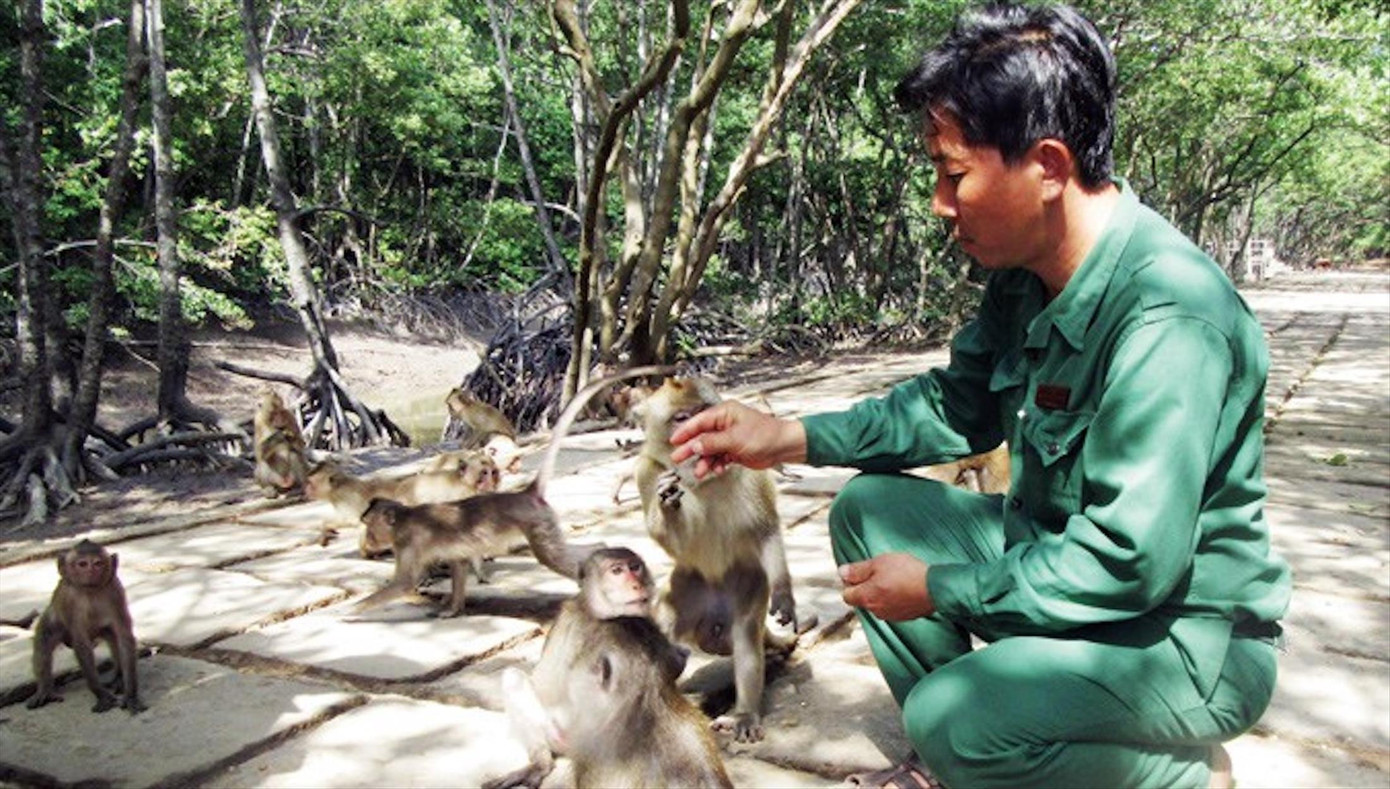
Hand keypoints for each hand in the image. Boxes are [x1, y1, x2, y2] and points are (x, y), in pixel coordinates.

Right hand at [668, 400, 806, 478]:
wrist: (783, 446)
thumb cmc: (765, 435)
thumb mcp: (734, 439)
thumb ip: (712, 443)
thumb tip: (694, 445)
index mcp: (724, 413)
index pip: (699, 422)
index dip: (685, 432)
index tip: (674, 441)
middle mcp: (725, 424)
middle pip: (702, 437)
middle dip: (690, 448)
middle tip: (678, 457)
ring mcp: (730, 437)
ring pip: (710, 449)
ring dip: (704, 460)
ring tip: (700, 471)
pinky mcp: (735, 450)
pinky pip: (719, 457)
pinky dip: (716, 464)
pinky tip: (716, 469)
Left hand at [839, 553, 934, 620]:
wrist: (935, 588)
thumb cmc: (907, 572)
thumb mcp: (879, 563)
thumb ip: (858, 570)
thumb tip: (842, 573)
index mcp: (866, 598)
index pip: (847, 595)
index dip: (851, 582)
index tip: (861, 571)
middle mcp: (876, 611)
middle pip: (863, 599)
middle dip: (867, 586)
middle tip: (881, 571)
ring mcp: (891, 616)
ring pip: (878, 603)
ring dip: (882, 592)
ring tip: (896, 578)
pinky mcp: (904, 617)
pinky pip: (892, 607)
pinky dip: (895, 598)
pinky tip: (905, 587)